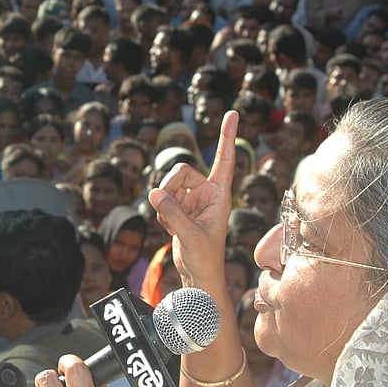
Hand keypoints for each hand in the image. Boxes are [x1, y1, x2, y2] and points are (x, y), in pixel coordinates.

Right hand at [148, 110, 238, 289]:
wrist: (198, 274)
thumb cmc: (205, 257)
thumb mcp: (190, 235)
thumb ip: (173, 213)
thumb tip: (154, 193)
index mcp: (220, 194)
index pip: (225, 160)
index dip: (227, 136)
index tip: (233, 113)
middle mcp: (207, 192)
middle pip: (181, 171)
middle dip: (170, 188)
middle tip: (168, 209)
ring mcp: (192, 199)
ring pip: (168, 185)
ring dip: (164, 205)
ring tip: (174, 226)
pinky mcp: (179, 207)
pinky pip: (161, 199)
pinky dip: (161, 213)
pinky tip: (170, 228)